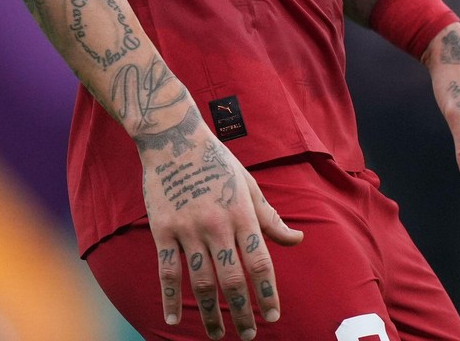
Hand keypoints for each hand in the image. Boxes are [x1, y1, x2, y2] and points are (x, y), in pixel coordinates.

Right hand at [137, 110, 303, 338]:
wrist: (173, 137)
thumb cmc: (216, 161)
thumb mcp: (248, 185)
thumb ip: (270, 217)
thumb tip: (297, 240)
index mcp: (242, 213)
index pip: (260, 262)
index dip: (268, 293)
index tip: (273, 316)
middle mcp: (217, 224)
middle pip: (233, 279)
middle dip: (243, 312)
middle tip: (249, 335)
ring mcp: (188, 228)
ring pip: (202, 281)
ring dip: (211, 313)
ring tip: (219, 334)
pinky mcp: (162, 230)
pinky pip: (167, 271)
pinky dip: (170, 298)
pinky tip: (173, 319)